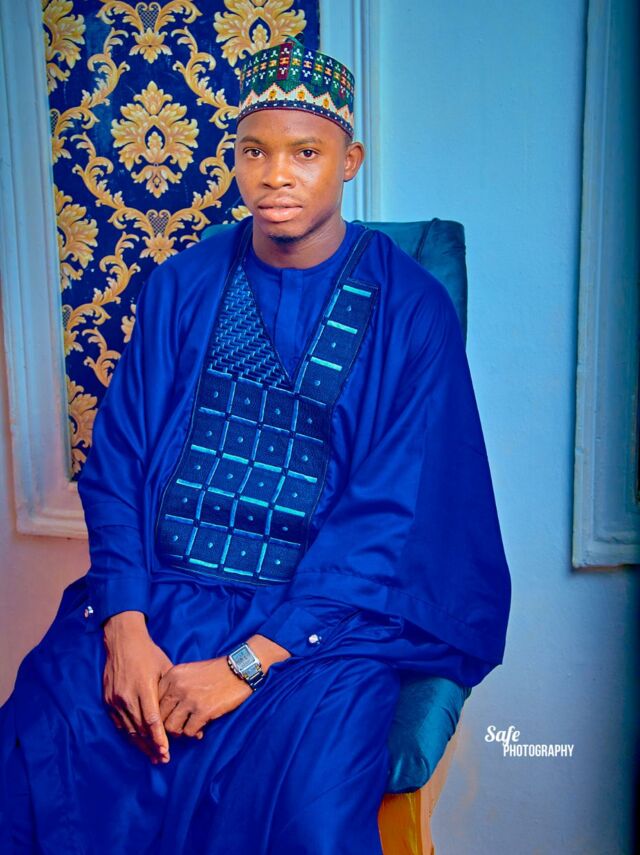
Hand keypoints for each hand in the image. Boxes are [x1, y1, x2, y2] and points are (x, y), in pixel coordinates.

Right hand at [102, 610, 172, 764]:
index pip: (152, 720)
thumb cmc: (148, 653)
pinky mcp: (108, 701)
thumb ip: (172, 690)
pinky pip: (119, 723)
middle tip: (162, 760)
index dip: (159, 738)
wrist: (122, 641)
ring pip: (129, 729)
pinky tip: (138, 742)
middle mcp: (127, 696)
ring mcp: (115, 700)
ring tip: (152, 756)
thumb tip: (188, 709)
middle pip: (140, 729)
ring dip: (141, 745)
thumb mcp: (164, 667)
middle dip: (152, 746)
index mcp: (143, 687)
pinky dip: (129, 734)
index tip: (166, 752)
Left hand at [157, 634, 290, 740]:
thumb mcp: (189, 672)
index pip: (153, 701)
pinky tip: (202, 728)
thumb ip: (173, 687)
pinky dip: (194, 732)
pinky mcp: (203, 710)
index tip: (165, 720)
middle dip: (167, 726)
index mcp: (172, 675)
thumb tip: (162, 713)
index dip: (157, 715)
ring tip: (189, 728)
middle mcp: (177, 686)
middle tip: (178, 728)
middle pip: (159, 716)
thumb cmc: (214, 672)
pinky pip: (189, 731)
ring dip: (180, 731)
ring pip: (171, 727)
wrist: (239, 668)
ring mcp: (190, 698)